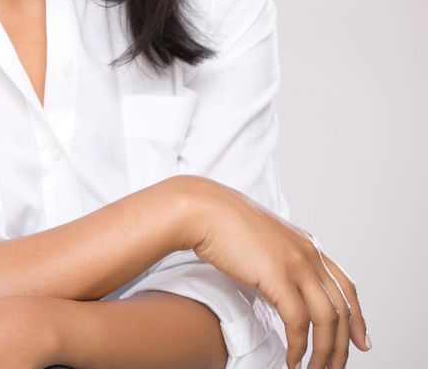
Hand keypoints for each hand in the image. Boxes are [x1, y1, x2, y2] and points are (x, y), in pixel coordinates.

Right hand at [179, 176, 369, 368]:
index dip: (359, 318)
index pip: (346, 287)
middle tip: (335, 367)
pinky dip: (299, 345)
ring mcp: (296, 263)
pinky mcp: (277, 274)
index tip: (362, 342)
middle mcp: (309, 253)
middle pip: (342, 308)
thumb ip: (277, 263)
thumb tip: (278, 290)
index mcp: (308, 245)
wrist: (201, 209)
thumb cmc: (220, 224)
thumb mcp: (261, 242)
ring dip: (324, 352)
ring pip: (327, 319)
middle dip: (343, 345)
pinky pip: (298, 321)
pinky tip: (292, 359)